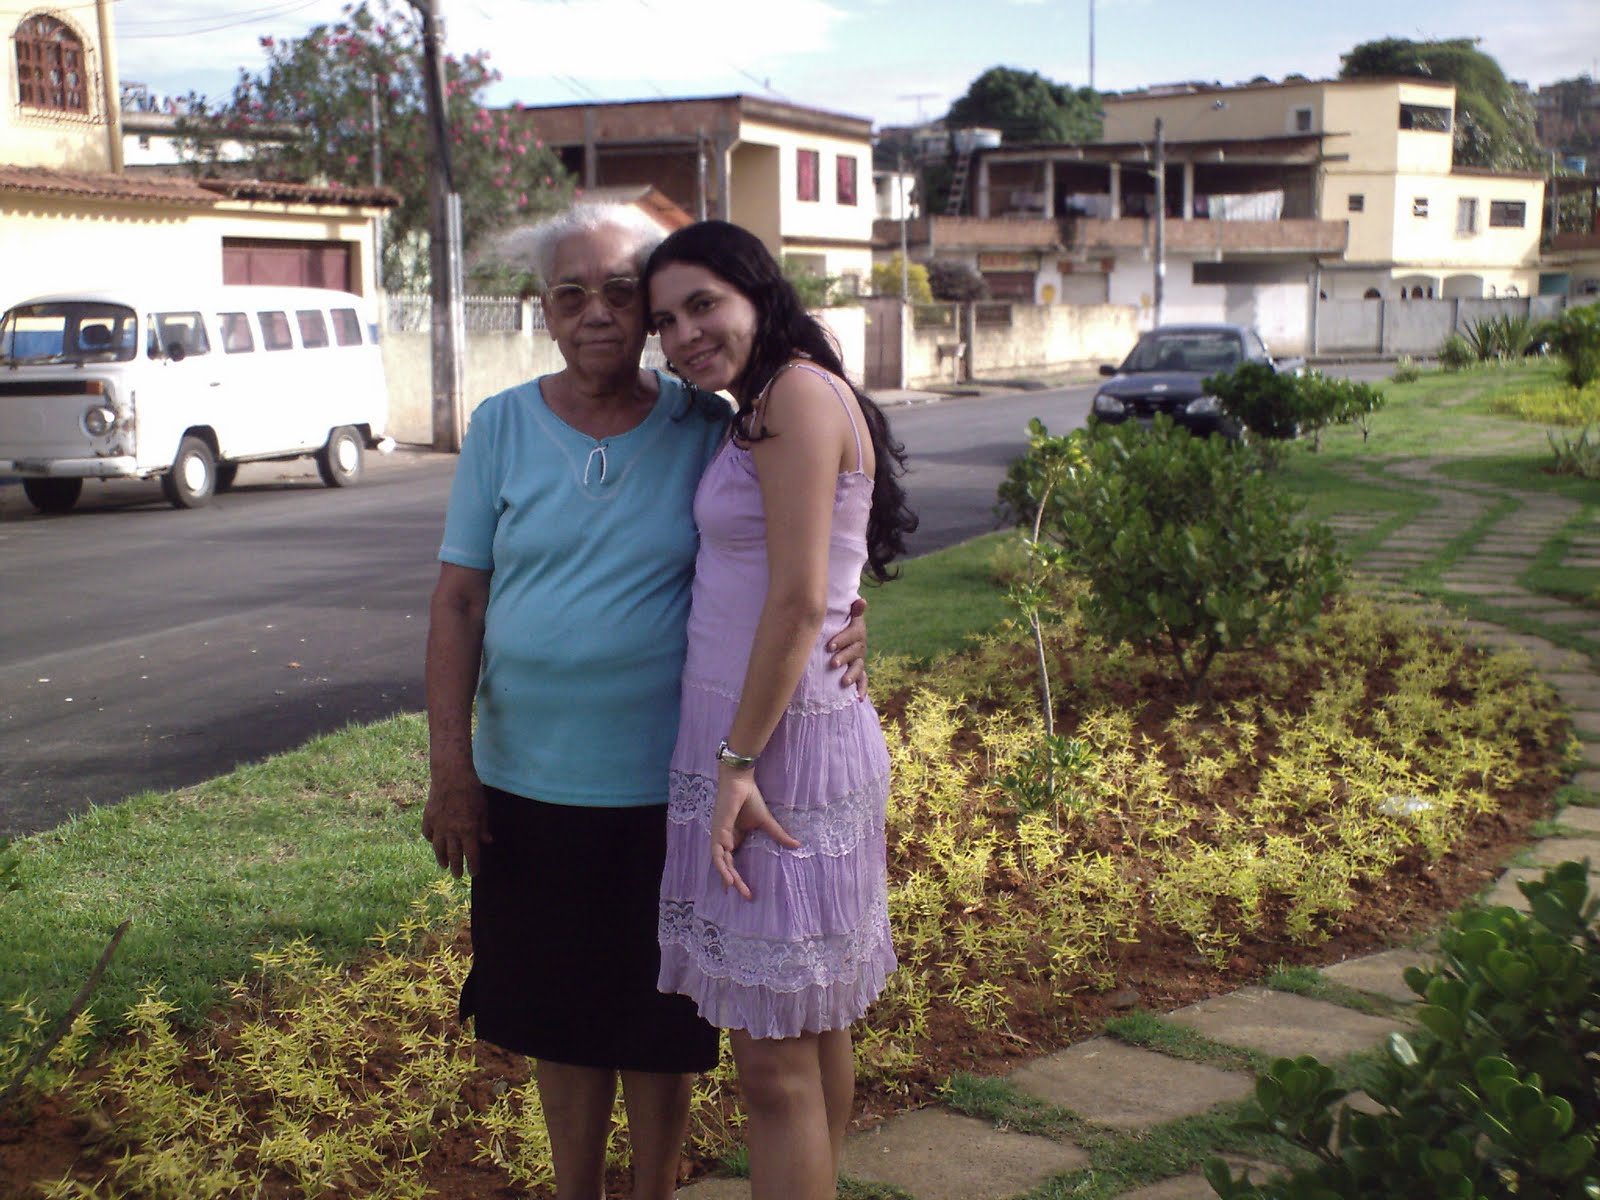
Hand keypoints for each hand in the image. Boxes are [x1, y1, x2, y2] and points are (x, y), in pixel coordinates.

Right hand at [422, 765, 490, 878]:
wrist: (451, 775)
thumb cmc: (471, 790)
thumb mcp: (483, 808)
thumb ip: (483, 827)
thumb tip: (487, 841)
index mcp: (468, 830)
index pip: (471, 855)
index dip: (473, 866)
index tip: (474, 873)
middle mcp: (452, 831)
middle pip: (454, 855)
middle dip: (457, 867)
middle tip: (457, 875)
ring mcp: (438, 825)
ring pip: (438, 848)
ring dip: (442, 858)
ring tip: (444, 866)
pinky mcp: (428, 818)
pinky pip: (428, 834)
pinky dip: (430, 840)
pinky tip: (433, 843)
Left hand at [710, 767, 799, 899]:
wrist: (740, 782)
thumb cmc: (750, 799)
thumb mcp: (766, 822)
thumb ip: (778, 835)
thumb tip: (797, 845)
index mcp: (733, 838)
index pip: (732, 862)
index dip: (735, 877)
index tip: (745, 892)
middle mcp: (724, 840)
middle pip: (727, 866)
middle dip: (735, 882)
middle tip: (747, 896)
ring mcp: (719, 836)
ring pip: (720, 862)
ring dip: (727, 875)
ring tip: (734, 888)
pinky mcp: (718, 830)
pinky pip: (718, 851)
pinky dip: (721, 862)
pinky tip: (728, 872)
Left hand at [827, 596, 868, 695]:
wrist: (843, 634)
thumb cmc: (840, 623)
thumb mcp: (845, 616)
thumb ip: (852, 610)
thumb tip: (861, 600)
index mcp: (857, 632)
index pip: (852, 635)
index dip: (842, 640)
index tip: (829, 646)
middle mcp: (860, 646)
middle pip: (855, 652)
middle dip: (844, 658)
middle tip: (832, 663)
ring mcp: (859, 660)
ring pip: (858, 668)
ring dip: (852, 675)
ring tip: (844, 682)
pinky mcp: (858, 671)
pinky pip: (863, 681)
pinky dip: (862, 689)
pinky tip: (858, 698)